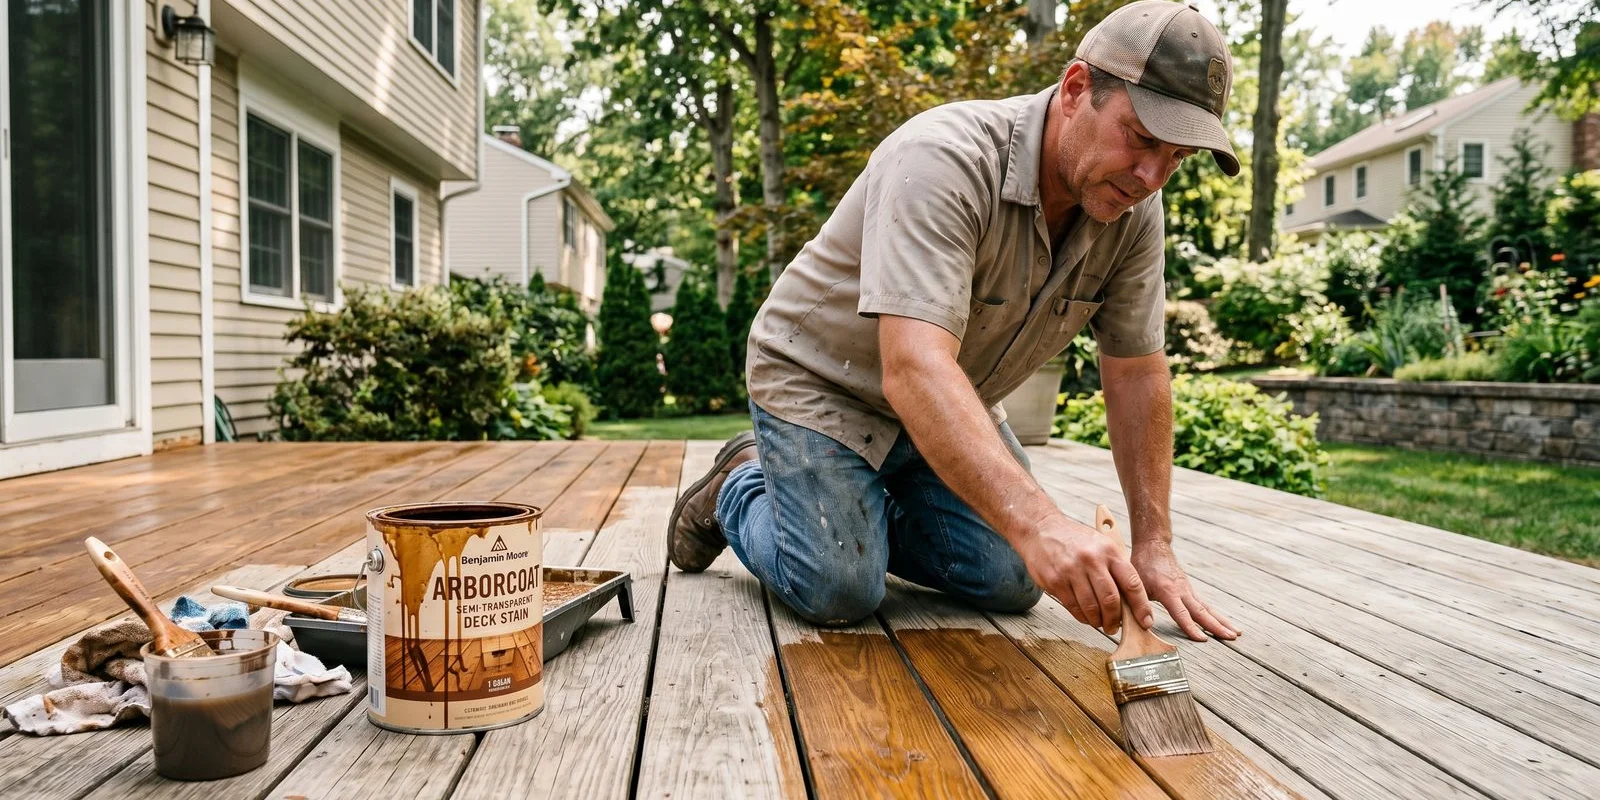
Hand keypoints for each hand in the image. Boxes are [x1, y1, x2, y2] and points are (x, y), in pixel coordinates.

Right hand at [1017, 516, 1154, 634]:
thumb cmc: (1075, 540)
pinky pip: (1073, 607)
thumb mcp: (1101, 545)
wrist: (1041, 529)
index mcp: (1109, 550)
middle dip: (1115, 619)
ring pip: (1091, 607)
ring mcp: (1072, 570)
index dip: (1141, 606)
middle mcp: (1091, 559)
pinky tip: (1085, 616)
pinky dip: (1082, 616)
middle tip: (1115, 626)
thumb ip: (1115, 569)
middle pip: (1111, 600)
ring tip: (1099, 623)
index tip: (1145, 621)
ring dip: (1098, 621)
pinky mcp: (1055, 580)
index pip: (1132, 583)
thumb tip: (1130, 602)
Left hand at [1131, 542, 1239, 640]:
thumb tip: (1141, 624)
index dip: (1191, 628)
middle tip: (1232, 638)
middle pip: (1202, 612)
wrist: (1154, 546)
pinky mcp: (1189, 590)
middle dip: (1217, 626)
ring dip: (1222, 622)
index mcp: (1168, 591)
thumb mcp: (1136, 583)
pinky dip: (1215, 615)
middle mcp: (1182, 591)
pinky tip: (1224, 623)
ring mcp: (1188, 590)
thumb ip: (1138, 604)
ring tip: (1236, 634)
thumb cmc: (1143, 565)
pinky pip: (1204, 605)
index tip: (1203, 640)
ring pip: (1207, 609)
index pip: (1181, 614)